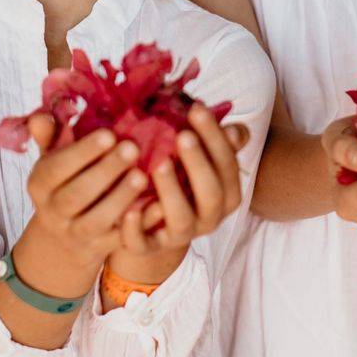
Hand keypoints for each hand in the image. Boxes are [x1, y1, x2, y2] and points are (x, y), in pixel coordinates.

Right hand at [25, 118, 148, 265]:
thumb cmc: (64, 184)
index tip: (109, 134)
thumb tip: (41, 116)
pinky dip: (140, 224)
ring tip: (142, 176)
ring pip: (96, 220)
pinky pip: (120, 239)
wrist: (61, 240)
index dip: (81, 152)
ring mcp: (76, 234)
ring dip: (120, 198)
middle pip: (76, 195)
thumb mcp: (52, 160)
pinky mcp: (101, 248)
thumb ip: (49, 136)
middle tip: (132, 148)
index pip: (55, 169)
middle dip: (105, 171)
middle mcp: (54, 211)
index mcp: (40, 184)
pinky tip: (159, 206)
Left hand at [116, 104, 250, 256]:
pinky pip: (144, 244)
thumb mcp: (197, 156)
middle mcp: (208, 218)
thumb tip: (226, 123)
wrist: (153, 224)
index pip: (228, 166)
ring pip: (182, 221)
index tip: (197, 109)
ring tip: (158, 164)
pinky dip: (136, 228)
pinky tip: (128, 207)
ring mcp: (179, 235)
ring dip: (172, 192)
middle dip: (199, 164)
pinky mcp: (149, 247)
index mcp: (226, 194)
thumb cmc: (180, 176)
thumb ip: (212, 137)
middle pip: (212, 194)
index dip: (215, 138)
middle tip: (183, 136)